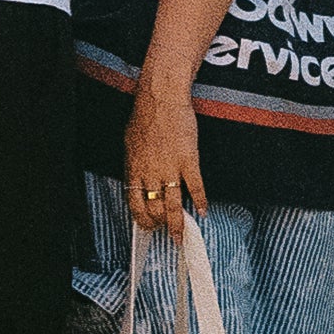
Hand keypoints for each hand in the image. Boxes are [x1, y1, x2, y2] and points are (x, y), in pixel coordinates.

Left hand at [125, 75, 207, 241]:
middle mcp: (150, 172)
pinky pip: (196, 187)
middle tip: (166, 230)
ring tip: (181, 235)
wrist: (162, 98)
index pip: (134, 203)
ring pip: (173, 204)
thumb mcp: (130, 144)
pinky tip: (203, 212)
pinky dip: (201, 201)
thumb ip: (134, 165)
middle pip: (154, 208)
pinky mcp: (189, 160)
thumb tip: (137, 181)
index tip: (147, 226)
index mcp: (134, 168)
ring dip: (178, 224)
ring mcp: (170, 167)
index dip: (141, 219)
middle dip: (160, 223)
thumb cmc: (145, 116)